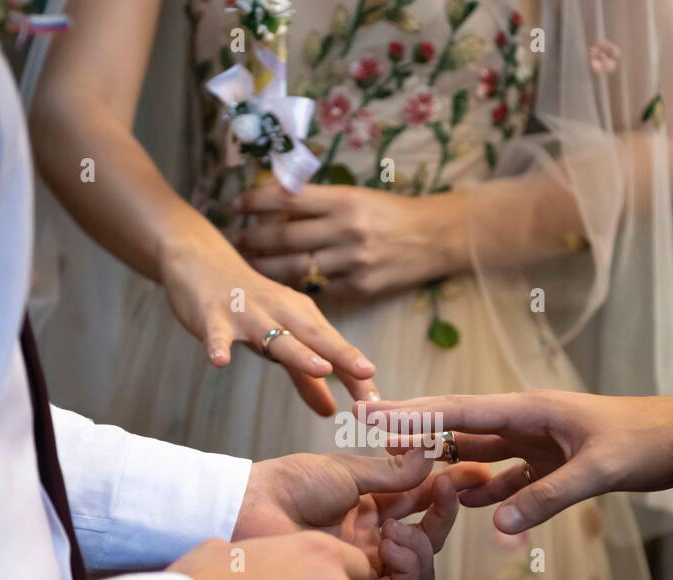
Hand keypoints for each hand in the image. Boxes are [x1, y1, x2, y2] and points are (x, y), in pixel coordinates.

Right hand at [159, 228, 378, 414]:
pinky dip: (218, 345)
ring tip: (320, 369)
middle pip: (315, 336)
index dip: (357, 375)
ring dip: (297, 351)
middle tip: (369, 375)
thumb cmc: (249, 307)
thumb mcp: (280, 341)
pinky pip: (217, 332)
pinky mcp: (213, 315)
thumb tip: (331, 411)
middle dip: (343, 355)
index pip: (335, 348)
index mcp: (302, 317)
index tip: (379, 403)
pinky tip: (220, 362)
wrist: (202, 261)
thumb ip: (305, 378)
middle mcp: (280, 312)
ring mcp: (247, 313)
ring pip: (274, 334)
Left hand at [234, 183, 469, 299]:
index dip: (257, 201)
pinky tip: (281, 285)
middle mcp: (345, 230)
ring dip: (266, 266)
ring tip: (249, 264)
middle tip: (237, 239)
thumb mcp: (358, 196)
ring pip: (295, 267)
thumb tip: (277, 203)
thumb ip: (320, 202)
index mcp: (344, 200)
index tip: (236, 204)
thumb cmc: (393, 212)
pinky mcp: (360, 287)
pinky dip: (297, 287)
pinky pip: (319, 289)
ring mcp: (352, 262)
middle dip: (253, 238)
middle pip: (284, 236)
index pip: (288, 198)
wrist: (435, 237)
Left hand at [234, 449, 489, 579]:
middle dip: (445, 515)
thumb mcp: (348, 470)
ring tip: (404, 526)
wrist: (253, 510)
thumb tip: (432, 459)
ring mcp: (365, 562)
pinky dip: (410, 565)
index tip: (476, 474)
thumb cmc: (289, 483)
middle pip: (428, 536)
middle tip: (451, 490)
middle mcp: (372, 536)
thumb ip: (393, 472)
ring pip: (420, 567)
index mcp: (370, 503)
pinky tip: (395, 543)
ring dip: (425, 545)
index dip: (450, 489)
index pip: (422, 499)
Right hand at [357, 390, 672, 533]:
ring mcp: (535, 440)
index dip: (413, 415)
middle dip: (418, 434)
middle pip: (459, 428)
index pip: (459, 412)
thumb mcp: (596, 471)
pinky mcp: (550, 460)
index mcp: (529, 409)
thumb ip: (546, 498)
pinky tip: (471, 505)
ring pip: (479, 453)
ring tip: (412, 481)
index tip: (373, 415)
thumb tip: (497, 527)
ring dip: (450, 467)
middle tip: (373, 440)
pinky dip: (489, 490)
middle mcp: (525, 419)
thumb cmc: (642, 443)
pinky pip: (507, 474)